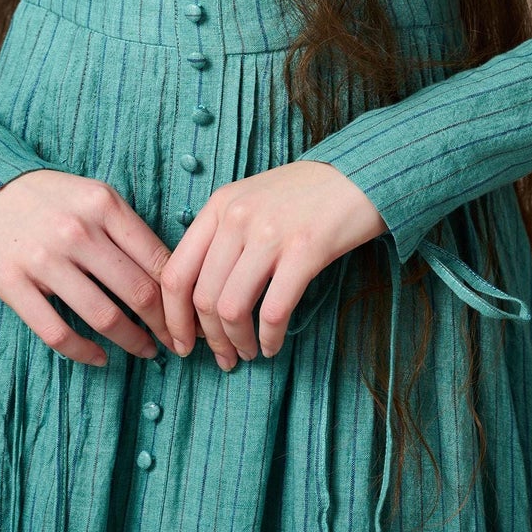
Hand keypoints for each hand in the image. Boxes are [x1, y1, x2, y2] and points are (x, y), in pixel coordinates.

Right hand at [0, 168, 209, 367]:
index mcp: (104, 205)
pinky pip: (58, 333)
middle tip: (176, 343)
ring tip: (146, 352)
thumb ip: (128, 229)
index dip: (180, 296)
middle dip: (164, 326)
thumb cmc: (51, 197)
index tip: (190, 317)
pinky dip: (85, 353)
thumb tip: (171, 274)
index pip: (157, 259)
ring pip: (103, 317)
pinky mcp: (13, 284)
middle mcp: (77, 230)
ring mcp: (44, 259)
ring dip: (132, 342)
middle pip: (138, 292)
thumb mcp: (94, 196)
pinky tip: (100, 358)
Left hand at [157, 160, 387, 369]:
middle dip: (209, 339)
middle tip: (223, 358)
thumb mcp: (251, 200)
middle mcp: (238, 217)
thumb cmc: (304, 194)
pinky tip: (273, 345)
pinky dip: (269, 337)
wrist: (358, 173)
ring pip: (232, 308)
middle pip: (202, 297)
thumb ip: (223, 236)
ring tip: (248, 352)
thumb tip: (199, 297)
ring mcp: (271, 232)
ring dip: (237, 342)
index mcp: (219, 205)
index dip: (173, 317)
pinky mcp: (306, 249)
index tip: (182, 342)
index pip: (176, 271)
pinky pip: (274, 310)